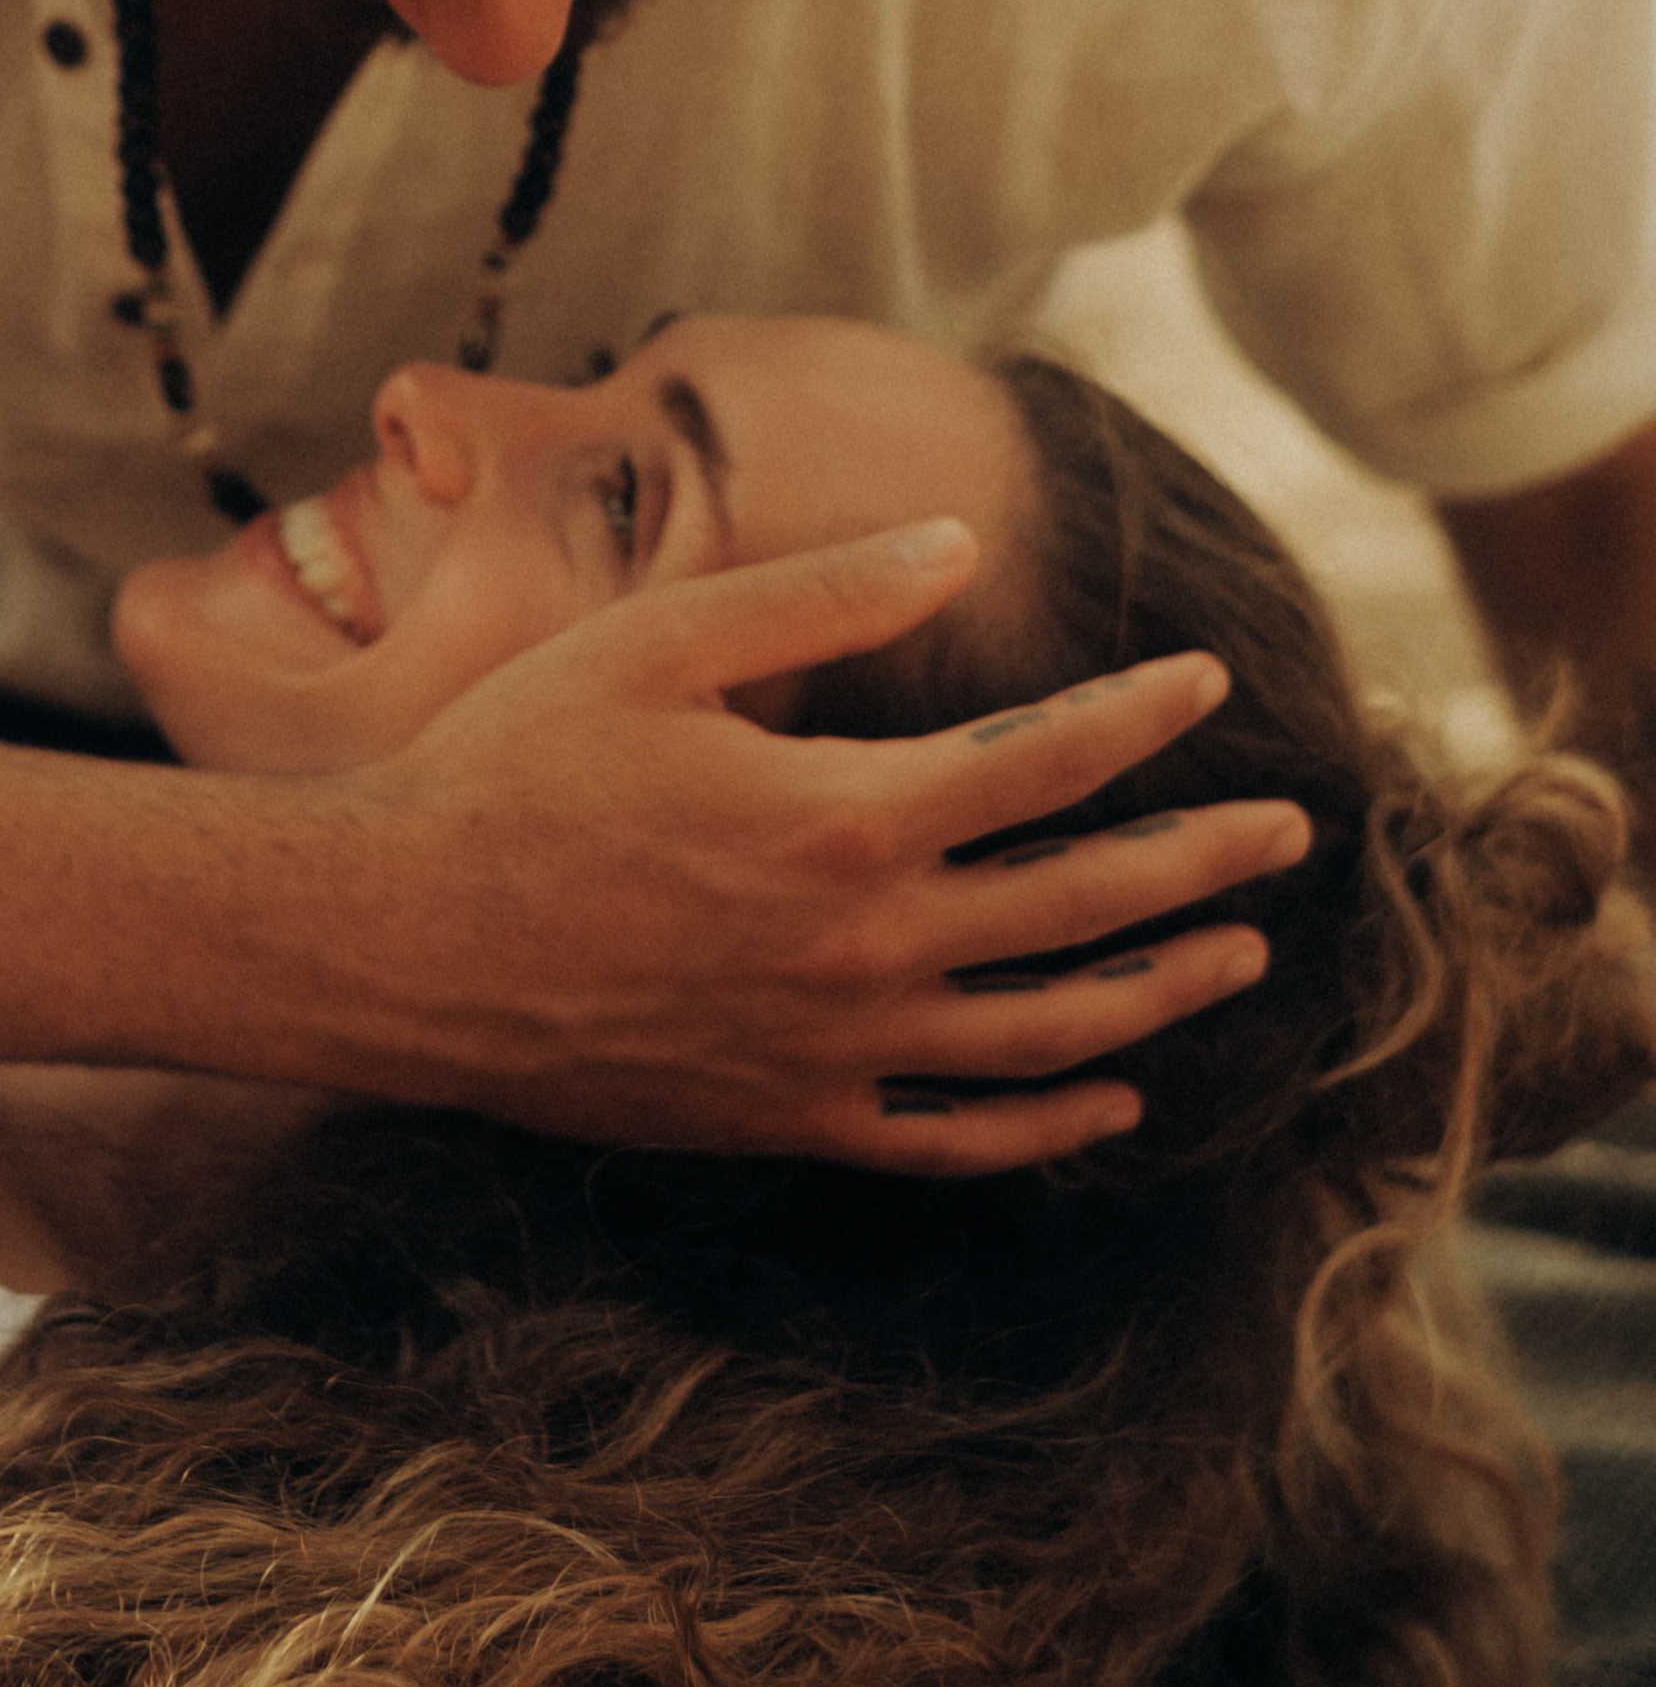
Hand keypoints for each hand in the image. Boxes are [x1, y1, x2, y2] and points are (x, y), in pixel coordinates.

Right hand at [332, 521, 1303, 1162]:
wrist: (395, 943)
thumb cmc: (513, 767)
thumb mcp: (660, 643)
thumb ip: (822, 597)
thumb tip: (956, 546)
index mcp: (843, 814)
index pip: (1044, 762)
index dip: (1139, 720)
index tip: (1208, 684)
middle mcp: (864, 944)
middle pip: (1083, 902)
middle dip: (1203, 859)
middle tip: (1292, 829)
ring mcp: (832, 1047)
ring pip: (1048, 1035)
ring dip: (1160, 990)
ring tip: (1239, 955)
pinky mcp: (787, 1119)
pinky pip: (957, 1140)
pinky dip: (1051, 1125)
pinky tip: (1110, 1095)